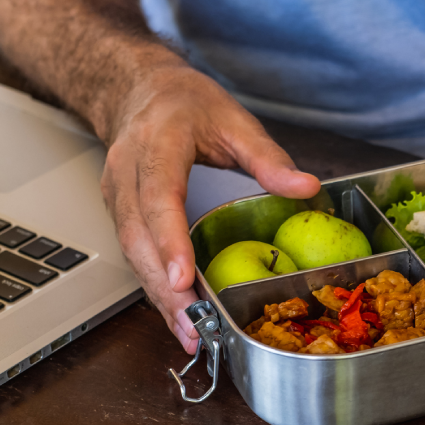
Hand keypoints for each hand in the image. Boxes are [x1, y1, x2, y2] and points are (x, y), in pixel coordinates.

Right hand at [100, 64, 319, 352]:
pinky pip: (135, 256)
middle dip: (164, 286)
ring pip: (132, 254)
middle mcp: (127, 173)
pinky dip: (156, 289)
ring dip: (159, 298)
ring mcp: (118, 196)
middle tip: (193, 326)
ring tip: (190, 334)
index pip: (159, 195)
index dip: (169, 240)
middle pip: (138, 237)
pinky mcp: (121, 214)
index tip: (184, 278)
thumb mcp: (234, 119)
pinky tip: (180, 317)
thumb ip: (268, 157)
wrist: (139, 90)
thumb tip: (306, 187)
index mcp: (156, 144)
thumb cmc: (186, 104)